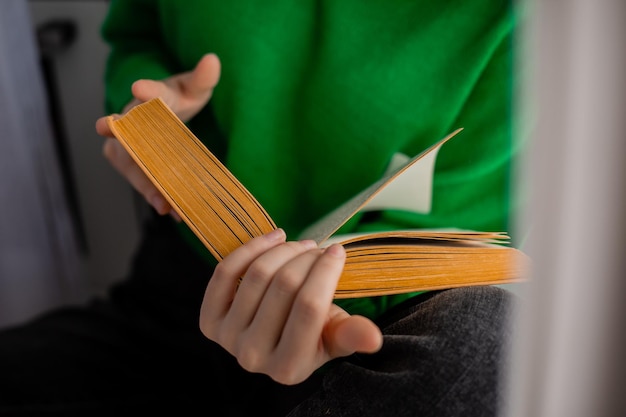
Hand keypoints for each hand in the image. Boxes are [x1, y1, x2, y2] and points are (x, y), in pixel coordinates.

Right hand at [95, 53, 220, 216]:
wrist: (159, 114)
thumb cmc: (175, 99)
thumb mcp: (192, 88)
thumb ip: (202, 78)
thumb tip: (213, 60)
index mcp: (151, 96)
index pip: (148, 90)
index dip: (147, 89)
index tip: (139, 87)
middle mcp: (132, 120)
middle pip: (131, 139)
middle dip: (137, 158)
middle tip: (146, 166)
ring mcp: (127, 146)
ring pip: (133, 168)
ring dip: (148, 187)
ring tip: (165, 205)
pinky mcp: (132, 166)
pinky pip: (141, 182)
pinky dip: (156, 197)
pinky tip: (173, 211)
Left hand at [199, 229, 382, 384]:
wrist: (272, 341)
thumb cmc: (311, 336)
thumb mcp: (334, 338)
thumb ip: (352, 334)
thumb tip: (374, 337)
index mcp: (290, 368)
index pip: (310, 307)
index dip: (326, 271)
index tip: (337, 250)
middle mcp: (253, 358)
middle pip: (284, 286)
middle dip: (307, 257)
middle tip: (319, 248)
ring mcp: (227, 339)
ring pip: (257, 275)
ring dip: (283, 250)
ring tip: (301, 245)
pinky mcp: (208, 320)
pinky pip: (226, 272)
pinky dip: (251, 248)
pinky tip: (273, 238)